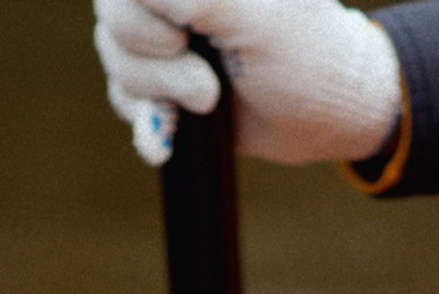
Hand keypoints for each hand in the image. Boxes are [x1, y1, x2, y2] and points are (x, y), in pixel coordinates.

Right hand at [93, 0, 403, 168]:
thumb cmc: (305, 58)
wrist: (325, 117)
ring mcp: (165, 30)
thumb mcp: (253, 19)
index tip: (188, 34)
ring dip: (158, 93)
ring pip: (115, 56)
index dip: (145, 12)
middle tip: (208, 84)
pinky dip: (148, 121)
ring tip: (210, 102)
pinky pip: (123, 95)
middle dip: (154, 60)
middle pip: (113, 15)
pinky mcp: (163, 77)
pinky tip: (170, 136)